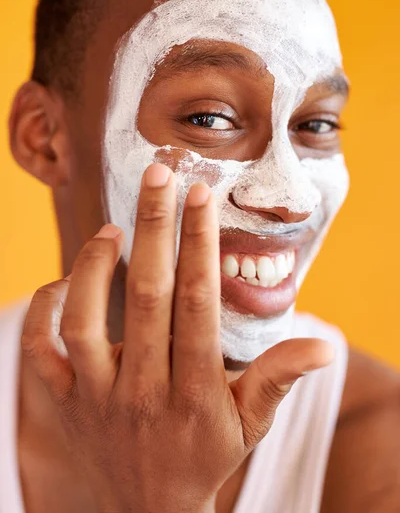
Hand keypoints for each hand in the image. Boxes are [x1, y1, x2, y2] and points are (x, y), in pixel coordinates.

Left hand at [22, 163, 333, 512]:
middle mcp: (142, 390)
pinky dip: (43, 310)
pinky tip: (64, 280)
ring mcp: (96, 397)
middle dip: (155, 227)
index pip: (196, 302)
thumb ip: (280, 379)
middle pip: (146, 295)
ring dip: (94, 265)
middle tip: (159, 174)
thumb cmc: (206, 456)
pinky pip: (42, 351)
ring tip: (112, 227)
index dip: (199, 243)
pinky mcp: (64, 403)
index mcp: (194, 390)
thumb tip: (324, 345)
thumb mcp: (250, 424)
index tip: (202, 195)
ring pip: (84, 320)